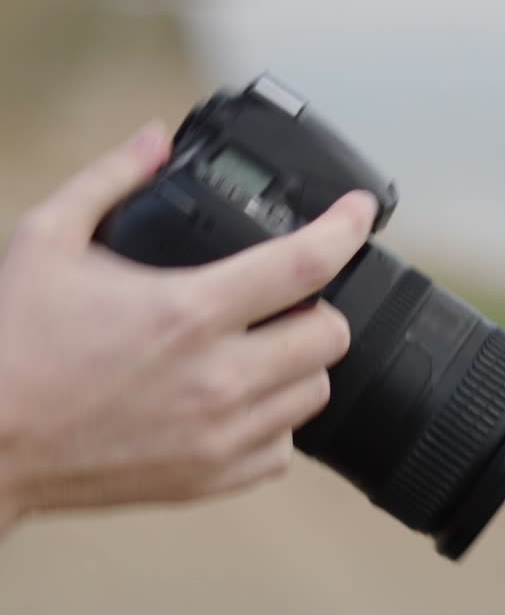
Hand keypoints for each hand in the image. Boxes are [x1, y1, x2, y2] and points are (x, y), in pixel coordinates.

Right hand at [0, 124, 376, 533]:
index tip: (360, 213)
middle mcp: (217, 378)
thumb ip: (111, 178)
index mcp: (188, 309)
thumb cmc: (13, 343)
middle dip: (317, 306)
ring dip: (296, 365)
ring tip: (256, 349)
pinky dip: (272, 424)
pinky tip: (236, 403)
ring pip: (312, 395)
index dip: (348, 228)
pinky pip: (281, 453)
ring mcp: (218, 436)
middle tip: (284, 298)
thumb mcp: (48, 238)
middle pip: (329, 336)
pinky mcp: (208, 478)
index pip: (306, 263)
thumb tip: (155, 137)